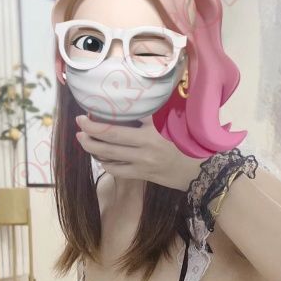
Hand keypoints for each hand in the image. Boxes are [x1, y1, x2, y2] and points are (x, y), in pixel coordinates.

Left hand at [75, 113, 205, 191]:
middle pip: (109, 140)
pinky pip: (118, 171)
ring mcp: (142, 164)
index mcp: (151, 132)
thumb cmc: (188, 142)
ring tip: (85, 142)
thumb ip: (149, 115)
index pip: (117, 125)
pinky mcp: (143, 175)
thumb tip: (127, 104)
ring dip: (94, 149)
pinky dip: (106, 163)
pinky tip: (101, 157)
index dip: (97, 122)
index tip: (84, 116)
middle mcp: (145, 148)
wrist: (201, 170)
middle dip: (89, 134)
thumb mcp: (170, 123)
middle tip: (79, 127)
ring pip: (110, 157)